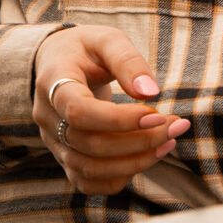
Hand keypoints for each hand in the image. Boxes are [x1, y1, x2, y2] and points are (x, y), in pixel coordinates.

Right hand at [34, 24, 188, 196]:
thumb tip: (151, 92)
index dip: (119, 120)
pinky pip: (87, 183)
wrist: (57, 63)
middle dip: (139, 141)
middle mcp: (47, 117)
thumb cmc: (85, 48)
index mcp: (53, 83)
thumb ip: (127, 61)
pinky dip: (119, 178)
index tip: (157, 114)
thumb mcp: (107, 39)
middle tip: (175, 126)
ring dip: (135, 162)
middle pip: (89, 144)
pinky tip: (146, 157)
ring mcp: (52, 141)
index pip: (79, 111)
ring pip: (89, 168)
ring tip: (168, 142)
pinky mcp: (65, 157)